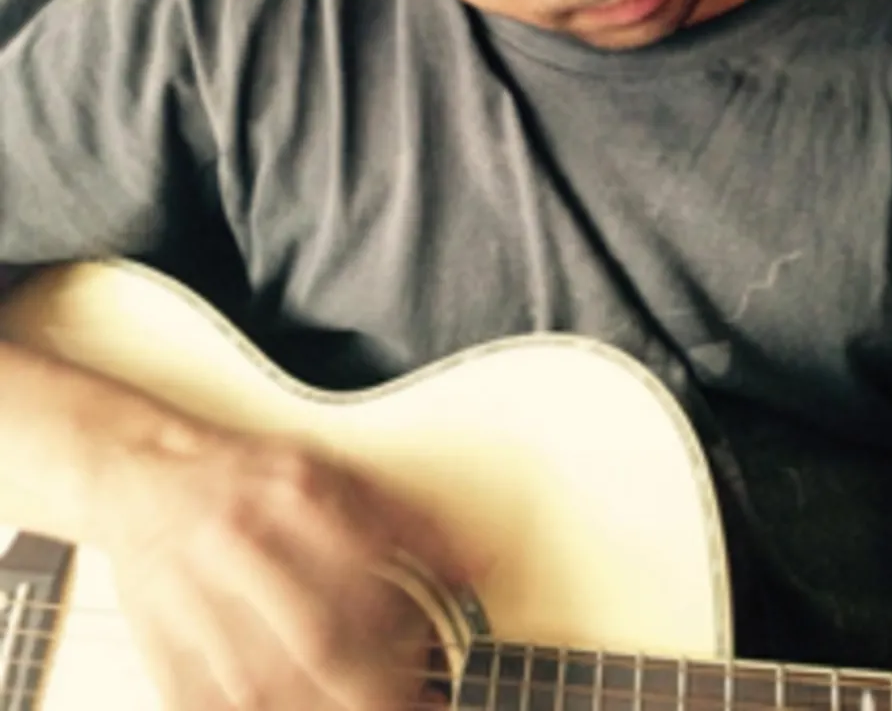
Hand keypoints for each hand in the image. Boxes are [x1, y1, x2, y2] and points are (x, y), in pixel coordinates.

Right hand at [98, 422, 465, 709]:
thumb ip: (409, 520)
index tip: (434, 665)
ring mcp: (197, 601)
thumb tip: (477, 567)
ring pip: (264, 688)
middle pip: (315, 638)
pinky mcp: (164, 649)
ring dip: (318, 709)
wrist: (144, 479)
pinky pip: (211, 709)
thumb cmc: (252, 480)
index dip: (406, 630)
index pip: (365, 571)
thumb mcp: (335, 474)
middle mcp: (243, 542)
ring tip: (359, 710)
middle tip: (409, 706)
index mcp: (294, 492)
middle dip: (371, 690)